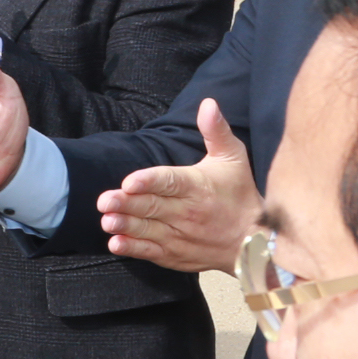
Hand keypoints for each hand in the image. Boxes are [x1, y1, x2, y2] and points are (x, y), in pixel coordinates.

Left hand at [96, 101, 258, 273]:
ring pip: (148, 230)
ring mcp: (180, 236)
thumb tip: (208, 103)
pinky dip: (133, 249)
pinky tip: (116, 244)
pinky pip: (151, 252)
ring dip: (126, 226)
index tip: (129, 182)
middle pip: (153, 207)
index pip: (170, 182)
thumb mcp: (233, 158)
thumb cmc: (239, 194)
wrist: (253, 241)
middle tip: (104, 201)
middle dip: (127, 204)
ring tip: (107, 220)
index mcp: (197, 187)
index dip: (149, 182)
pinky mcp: (174, 255)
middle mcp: (187, 212)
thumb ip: (216, 131)